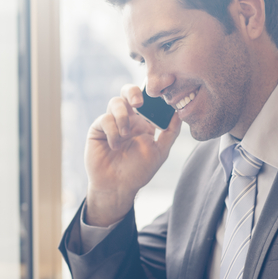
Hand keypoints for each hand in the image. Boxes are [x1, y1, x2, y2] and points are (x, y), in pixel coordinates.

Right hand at [84, 84, 181, 225]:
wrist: (117, 186)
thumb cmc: (138, 171)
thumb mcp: (160, 152)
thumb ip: (171, 132)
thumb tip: (179, 112)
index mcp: (143, 122)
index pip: (147, 100)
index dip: (151, 95)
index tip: (157, 98)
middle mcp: (127, 119)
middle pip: (128, 92)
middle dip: (133, 92)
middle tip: (139, 103)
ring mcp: (112, 123)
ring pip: (115, 102)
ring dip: (122, 117)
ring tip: (125, 135)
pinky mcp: (98, 129)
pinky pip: (104, 119)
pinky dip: (112, 131)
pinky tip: (115, 146)